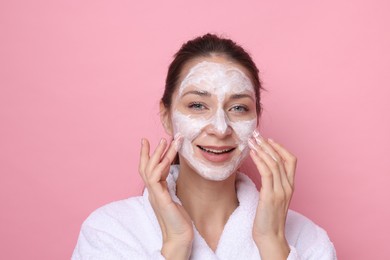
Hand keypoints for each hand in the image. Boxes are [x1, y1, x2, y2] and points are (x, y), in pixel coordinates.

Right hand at [139, 135, 192, 259]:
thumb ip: (169, 186)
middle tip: (161, 137)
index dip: (149, 155)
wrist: (179, 237)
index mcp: (156, 190)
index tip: (148, 141)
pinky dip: (160, 166)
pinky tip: (167, 158)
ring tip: (167, 141)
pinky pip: (156, 179)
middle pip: (146, 167)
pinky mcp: (160, 199)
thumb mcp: (174, 198)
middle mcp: (153, 191)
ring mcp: (155, 195)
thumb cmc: (179, 219)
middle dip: (152, 151)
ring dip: (159, 154)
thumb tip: (173, 173)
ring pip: (151, 169)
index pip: (149, 169)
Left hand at [248, 131, 296, 259]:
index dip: (281, 148)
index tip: (269, 140)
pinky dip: (259, 160)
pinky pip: (266, 173)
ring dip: (262, 149)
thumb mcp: (273, 198)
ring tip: (251, 139)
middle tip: (256, 134)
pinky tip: (252, 153)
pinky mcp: (271, 196)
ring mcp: (280, 191)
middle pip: (281, 158)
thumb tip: (262, 171)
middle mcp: (288, 187)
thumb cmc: (268, 219)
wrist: (270, 237)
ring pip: (274, 163)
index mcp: (290, 186)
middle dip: (268, 144)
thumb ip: (272, 185)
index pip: (291, 161)